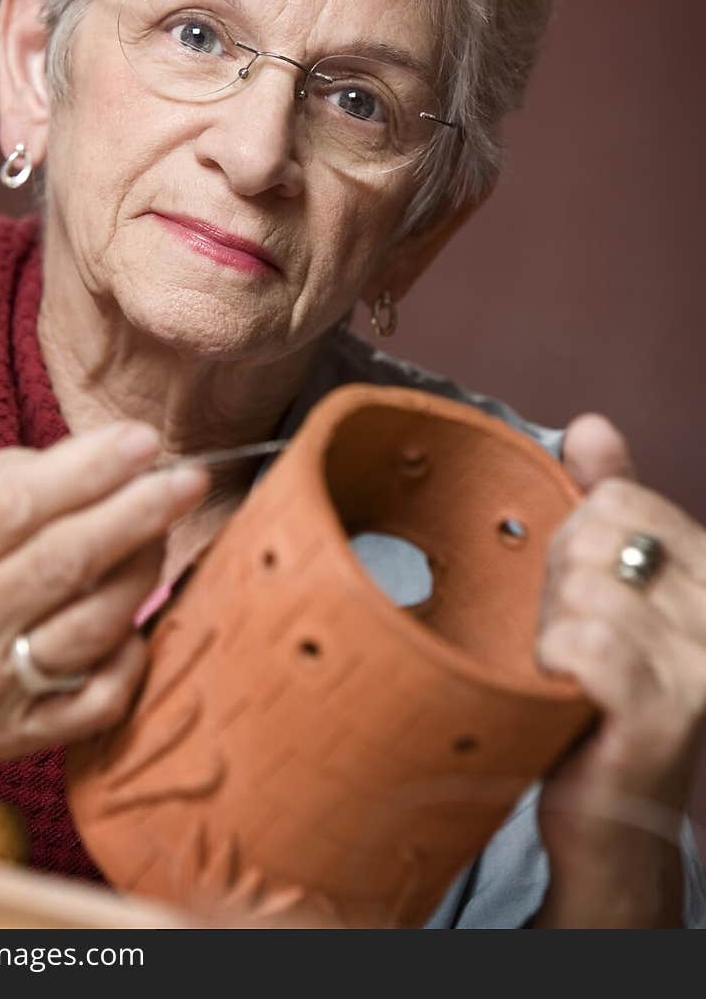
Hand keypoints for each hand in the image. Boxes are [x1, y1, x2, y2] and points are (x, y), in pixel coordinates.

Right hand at [0, 423, 208, 771]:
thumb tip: (83, 458)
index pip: (15, 509)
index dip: (88, 470)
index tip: (141, 440)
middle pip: (64, 562)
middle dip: (138, 511)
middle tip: (187, 478)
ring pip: (93, 624)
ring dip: (145, 569)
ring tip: (164, 530)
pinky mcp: (17, 739)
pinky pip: (101, 697)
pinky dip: (133, 651)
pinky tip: (135, 615)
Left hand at [532, 414, 705, 925]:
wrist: (608, 817)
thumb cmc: (598, 693)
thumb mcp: (605, 585)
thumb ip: (607, 502)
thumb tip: (592, 423)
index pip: (616, 497)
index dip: (572, 543)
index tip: (576, 597)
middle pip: (594, 535)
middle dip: (556, 585)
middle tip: (567, 641)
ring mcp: (700, 663)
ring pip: (583, 588)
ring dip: (548, 631)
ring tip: (563, 672)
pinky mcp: (665, 713)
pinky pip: (582, 642)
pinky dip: (552, 663)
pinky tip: (561, 693)